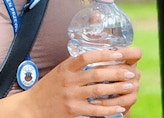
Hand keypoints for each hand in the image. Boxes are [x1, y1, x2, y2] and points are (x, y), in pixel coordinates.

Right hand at [22, 46, 141, 117]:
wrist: (32, 107)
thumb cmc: (48, 88)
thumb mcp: (59, 72)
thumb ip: (74, 65)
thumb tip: (95, 56)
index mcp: (65, 68)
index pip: (86, 56)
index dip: (104, 54)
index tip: (118, 54)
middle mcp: (68, 80)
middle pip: (97, 73)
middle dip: (116, 72)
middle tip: (131, 72)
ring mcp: (71, 96)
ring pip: (99, 90)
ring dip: (117, 88)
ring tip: (130, 86)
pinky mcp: (73, 110)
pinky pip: (96, 110)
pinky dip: (110, 109)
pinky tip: (120, 107)